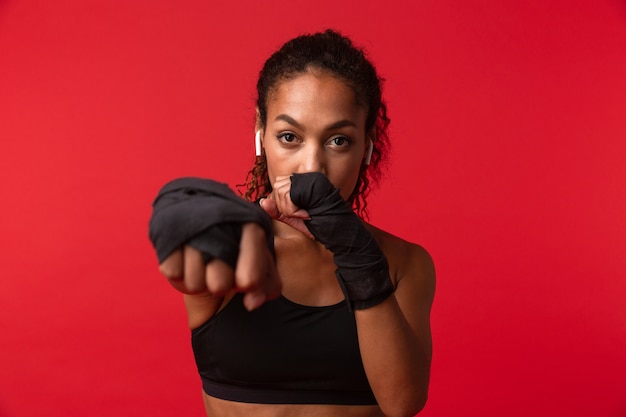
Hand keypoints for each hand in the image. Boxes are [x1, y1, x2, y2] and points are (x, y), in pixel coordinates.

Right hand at [158, 223, 281, 310]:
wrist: (204, 232)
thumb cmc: (239, 253)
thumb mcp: (262, 265)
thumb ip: (268, 285)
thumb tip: (252, 303)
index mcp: (251, 225)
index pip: (252, 275)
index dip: (250, 284)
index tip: (246, 285)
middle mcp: (221, 223)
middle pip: (221, 285)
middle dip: (222, 285)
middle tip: (222, 269)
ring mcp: (193, 229)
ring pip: (195, 283)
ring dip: (200, 281)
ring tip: (204, 263)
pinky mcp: (168, 237)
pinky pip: (173, 272)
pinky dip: (180, 274)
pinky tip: (187, 260)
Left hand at [260, 175, 313, 238]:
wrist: (337, 229)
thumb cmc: (318, 222)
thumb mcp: (293, 218)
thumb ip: (277, 210)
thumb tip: (261, 201)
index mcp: (301, 182)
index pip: (278, 187)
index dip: (283, 205)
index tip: (298, 214)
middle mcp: (305, 176)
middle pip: (277, 188)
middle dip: (285, 208)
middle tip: (302, 215)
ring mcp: (308, 177)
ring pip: (281, 192)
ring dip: (290, 210)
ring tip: (305, 214)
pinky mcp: (309, 182)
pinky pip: (289, 196)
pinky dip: (294, 211)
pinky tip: (307, 214)